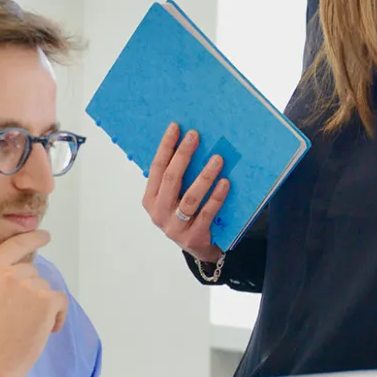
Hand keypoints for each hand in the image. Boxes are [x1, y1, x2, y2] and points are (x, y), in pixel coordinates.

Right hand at [0, 230, 68, 376]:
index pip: (15, 245)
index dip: (32, 238)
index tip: (45, 235)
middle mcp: (8, 273)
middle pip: (32, 274)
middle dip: (30, 294)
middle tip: (16, 318)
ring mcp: (29, 286)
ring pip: (46, 289)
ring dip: (42, 307)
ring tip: (25, 328)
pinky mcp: (46, 302)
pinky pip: (60, 302)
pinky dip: (57, 317)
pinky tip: (44, 331)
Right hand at [142, 123, 230, 262]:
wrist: (200, 248)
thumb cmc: (188, 215)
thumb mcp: (173, 198)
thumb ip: (176, 178)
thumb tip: (189, 143)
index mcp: (150, 200)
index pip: (156, 169)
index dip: (166, 147)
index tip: (176, 127)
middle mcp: (158, 213)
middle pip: (171, 179)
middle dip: (183, 155)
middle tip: (195, 136)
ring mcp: (175, 227)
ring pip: (190, 197)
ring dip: (204, 176)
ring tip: (218, 159)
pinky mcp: (194, 237)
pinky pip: (207, 213)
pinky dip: (216, 197)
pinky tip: (225, 183)